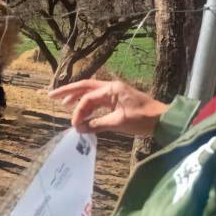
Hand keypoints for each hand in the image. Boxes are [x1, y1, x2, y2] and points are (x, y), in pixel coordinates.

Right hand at [48, 79, 166, 135]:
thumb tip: (80, 128)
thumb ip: (97, 124)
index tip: (74, 125)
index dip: (78, 112)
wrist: (165, 120)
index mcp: (112, 89)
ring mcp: (115, 91)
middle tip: (51, 95)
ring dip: (76, 96)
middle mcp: (111, 87)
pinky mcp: (118, 98)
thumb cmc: (144, 119)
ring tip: (63, 103)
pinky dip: (87, 103)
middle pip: (84, 86)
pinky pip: (98, 98)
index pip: (87, 99)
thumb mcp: (119, 122)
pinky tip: (81, 109)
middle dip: (67, 91)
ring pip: (90, 91)